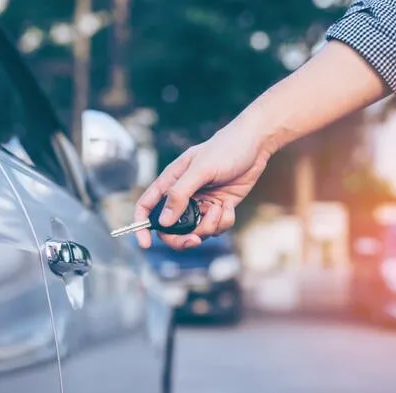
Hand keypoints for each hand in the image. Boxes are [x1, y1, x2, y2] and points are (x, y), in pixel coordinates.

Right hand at [134, 131, 270, 249]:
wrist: (255, 145)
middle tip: (195, 239)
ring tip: (219, 208)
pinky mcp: (218, 209)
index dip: (141, 226)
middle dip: (181, 238)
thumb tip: (164, 221)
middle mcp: (182, 196)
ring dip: (209, 226)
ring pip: (195, 231)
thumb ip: (180, 194)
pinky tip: (228, 205)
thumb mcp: (200, 169)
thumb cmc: (225, 149)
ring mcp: (200, 204)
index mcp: (170, 183)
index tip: (146, 244)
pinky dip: (224, 222)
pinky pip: (216, 229)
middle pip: (170, 228)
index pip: (146, 206)